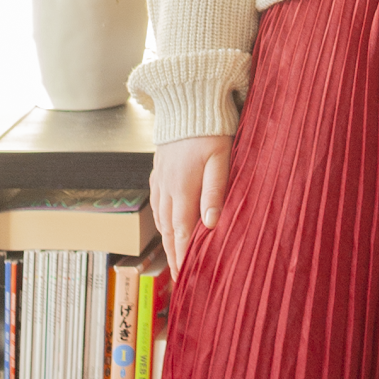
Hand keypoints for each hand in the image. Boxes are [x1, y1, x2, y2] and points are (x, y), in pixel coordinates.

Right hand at [149, 134, 232, 281]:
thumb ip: (215, 191)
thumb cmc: (211, 129)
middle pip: (168, 229)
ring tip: (174, 258)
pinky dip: (162, 220)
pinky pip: (157, 203)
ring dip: (167, 240)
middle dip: (173, 254)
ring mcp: (160, 179)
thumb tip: (210, 224)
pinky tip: (167, 226)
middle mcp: (167, 187)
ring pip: (160, 218)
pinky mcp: (158, 171)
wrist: (187, 101)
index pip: (181, 231)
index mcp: (183, 187)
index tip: (184, 276)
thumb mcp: (220, 159)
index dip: (182, 255)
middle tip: (179, 277)